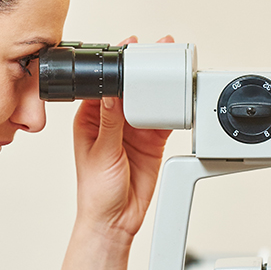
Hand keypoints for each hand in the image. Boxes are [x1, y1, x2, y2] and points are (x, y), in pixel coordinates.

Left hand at [72, 35, 173, 240]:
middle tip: (158, 51)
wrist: (115, 220)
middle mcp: (112, 121)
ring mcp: (133, 131)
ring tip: (172, 70)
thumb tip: (112, 91)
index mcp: (90, 118)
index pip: (104, 84)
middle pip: (129, 89)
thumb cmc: (95, 191)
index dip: (116, 66)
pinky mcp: (151, 142)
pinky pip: (164, 120)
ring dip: (159, 88)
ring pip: (148, 102)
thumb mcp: (101, 152)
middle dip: (142, 71)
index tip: (129, 49)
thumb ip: (110, 121)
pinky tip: (180, 100)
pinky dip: (173, 111)